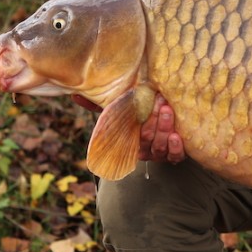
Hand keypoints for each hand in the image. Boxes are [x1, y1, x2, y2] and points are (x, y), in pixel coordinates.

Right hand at [71, 93, 185, 162]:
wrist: (169, 117)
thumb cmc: (140, 114)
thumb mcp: (121, 107)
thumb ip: (100, 104)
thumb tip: (75, 94)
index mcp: (129, 140)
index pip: (130, 135)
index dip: (134, 123)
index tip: (144, 103)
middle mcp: (144, 149)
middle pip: (146, 139)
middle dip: (152, 121)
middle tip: (160, 102)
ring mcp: (160, 153)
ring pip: (160, 147)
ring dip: (163, 128)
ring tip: (167, 110)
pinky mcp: (176, 155)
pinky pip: (175, 157)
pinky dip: (176, 148)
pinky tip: (176, 136)